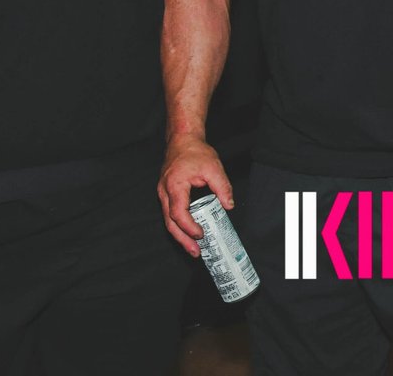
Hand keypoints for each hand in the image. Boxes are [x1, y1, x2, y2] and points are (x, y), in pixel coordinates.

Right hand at [158, 135, 233, 257]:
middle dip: (182, 239)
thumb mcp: (213, 167)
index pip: (178, 212)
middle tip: (195, 252)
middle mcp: (164, 191)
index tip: (201, 234)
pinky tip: (188, 234)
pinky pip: (170, 214)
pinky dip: (179, 226)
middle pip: (170, 222)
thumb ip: (222, 187)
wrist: (182, 139)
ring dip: (180, 235)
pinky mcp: (167, 194)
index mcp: (175, 185)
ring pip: (168, 220)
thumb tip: (229, 205)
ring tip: (193, 248)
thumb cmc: (195, 151)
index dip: (188, 226)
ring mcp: (163, 193)